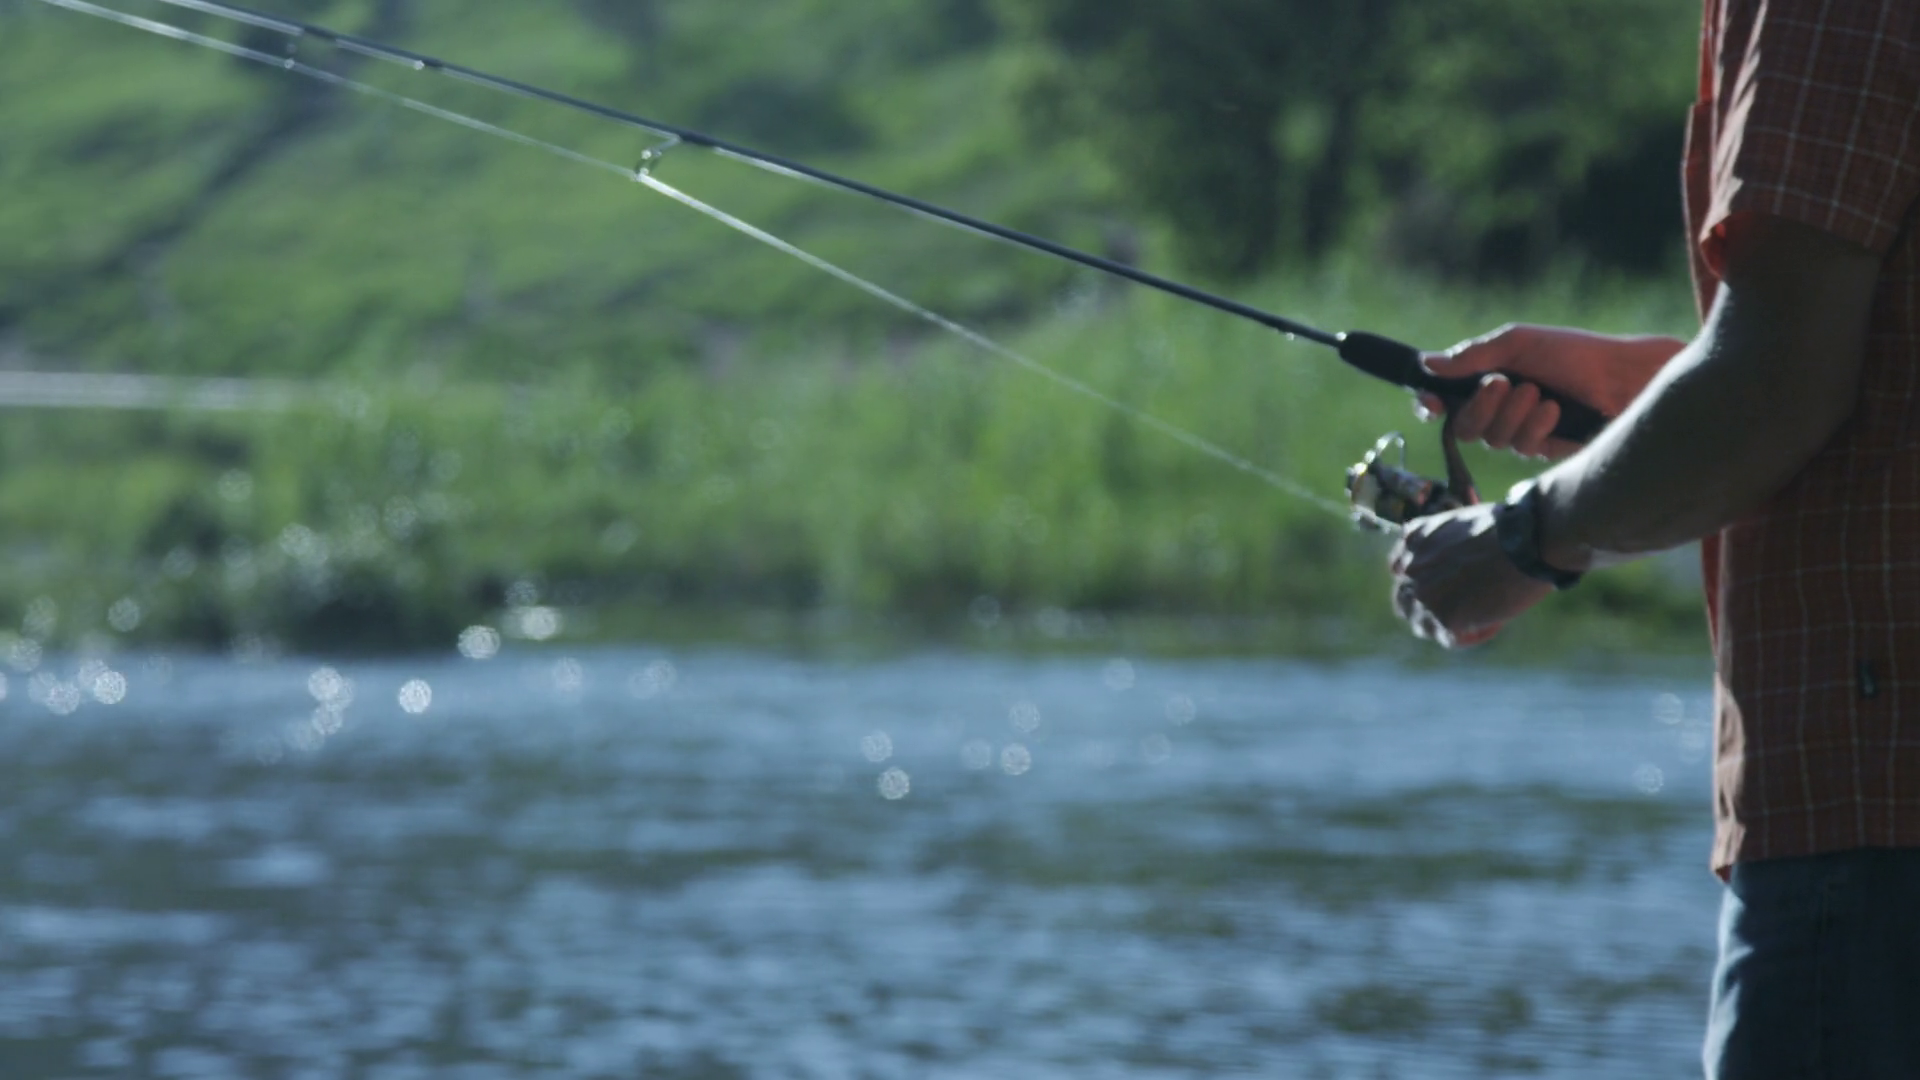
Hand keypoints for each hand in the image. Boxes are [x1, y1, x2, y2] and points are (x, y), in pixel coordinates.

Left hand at [1389, 503, 1552, 648]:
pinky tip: (1490, 627)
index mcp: (1414, 540)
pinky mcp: (1444, 618)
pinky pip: (1450, 639)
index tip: (1439, 586)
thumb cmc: (1509, 529)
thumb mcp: (1463, 523)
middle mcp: (1410, 568)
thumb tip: (1452, 559)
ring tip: (1472, 624)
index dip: (1419, 580)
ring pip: (1423, 625)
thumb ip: (1446, 542)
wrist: (1527, 542)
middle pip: (1405, 601)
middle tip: (1454, 613)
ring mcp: (1424, 595)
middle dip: (1426, 608)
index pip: (1399, 569)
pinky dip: (1470, 637)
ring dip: (1444, 628)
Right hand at [1415, 324, 1682, 459]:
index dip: (1431, 404)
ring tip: (1541, 392)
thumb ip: (1472, 355)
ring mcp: (1520, 432)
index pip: (1445, 400)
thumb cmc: (1572, 353)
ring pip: (1492, 439)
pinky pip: (1521, 447)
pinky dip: (1536, 425)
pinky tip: (1556, 411)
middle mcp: (1499, 410)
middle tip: (1501, 383)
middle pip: (1462, 427)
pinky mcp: (1543, 450)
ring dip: (1514, 413)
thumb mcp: (1517, 343)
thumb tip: (1426, 363)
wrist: (1620, 376)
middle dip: (1479, 407)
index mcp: (1487, 380)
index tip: (1432, 401)